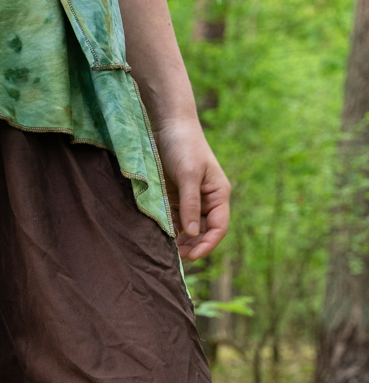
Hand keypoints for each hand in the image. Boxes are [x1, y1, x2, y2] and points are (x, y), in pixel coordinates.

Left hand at [153, 119, 230, 260]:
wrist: (167, 125)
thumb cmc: (183, 145)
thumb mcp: (188, 175)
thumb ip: (190, 204)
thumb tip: (193, 233)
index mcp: (218, 194)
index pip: (219, 226)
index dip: (208, 244)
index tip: (193, 256)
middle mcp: (207, 200)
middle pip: (204, 231)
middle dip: (193, 246)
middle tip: (177, 257)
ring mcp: (191, 200)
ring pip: (189, 229)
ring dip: (181, 241)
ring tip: (169, 251)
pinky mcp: (175, 198)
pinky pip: (174, 220)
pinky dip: (170, 230)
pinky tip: (161, 238)